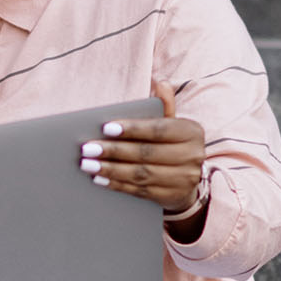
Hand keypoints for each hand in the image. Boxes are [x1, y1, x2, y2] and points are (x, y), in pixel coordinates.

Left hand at [81, 81, 206, 219]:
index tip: (106, 127)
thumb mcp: (173, 124)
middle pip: (146, 153)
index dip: (132, 129)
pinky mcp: (171, 197)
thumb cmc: (173, 144)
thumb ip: (164, 105)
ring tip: (88, 164)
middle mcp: (192, 156)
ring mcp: (183, 180)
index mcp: (192, 132)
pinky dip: (117, 185)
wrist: (189, 180)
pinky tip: (100, 179)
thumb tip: (159, 82)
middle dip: (114, 151)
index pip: (158, 129)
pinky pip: (140, 190)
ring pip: (141, 174)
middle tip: (87, 148)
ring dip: (111, 169)